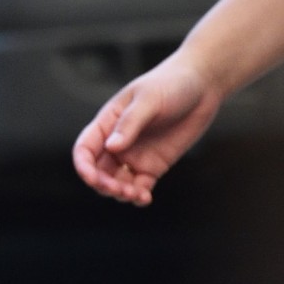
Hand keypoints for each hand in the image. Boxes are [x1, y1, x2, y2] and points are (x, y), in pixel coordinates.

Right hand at [71, 54, 220, 205]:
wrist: (200, 87)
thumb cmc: (169, 85)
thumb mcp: (148, 100)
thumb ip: (129, 124)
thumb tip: (111, 148)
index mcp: (107, 123)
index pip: (85, 149)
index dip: (83, 166)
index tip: (93, 179)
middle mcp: (117, 142)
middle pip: (98, 171)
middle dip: (103, 185)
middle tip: (120, 190)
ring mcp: (135, 155)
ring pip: (117, 182)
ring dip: (121, 193)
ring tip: (137, 194)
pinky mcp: (155, 165)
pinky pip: (141, 186)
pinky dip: (139, 196)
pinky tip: (145, 198)